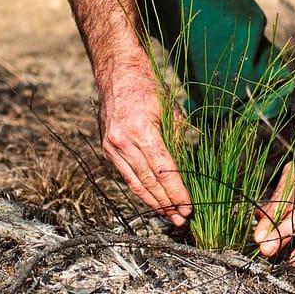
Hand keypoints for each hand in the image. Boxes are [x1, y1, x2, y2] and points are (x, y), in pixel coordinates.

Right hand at [96, 60, 191, 225]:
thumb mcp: (170, 110)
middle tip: (181, 219)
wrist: (116, 73)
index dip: (176, 191)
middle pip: (148, 182)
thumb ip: (178, 139)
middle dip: (166, 203)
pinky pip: (125, 175)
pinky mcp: (106, 150)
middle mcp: (123, 142)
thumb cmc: (148, 88)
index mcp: (141, 131)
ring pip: (134, 183)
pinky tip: (152, 200)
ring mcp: (111, 147)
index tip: (188, 206)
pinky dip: (139, 189)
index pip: (163, 170)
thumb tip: (188, 167)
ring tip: (168, 216)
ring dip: (152, 203)